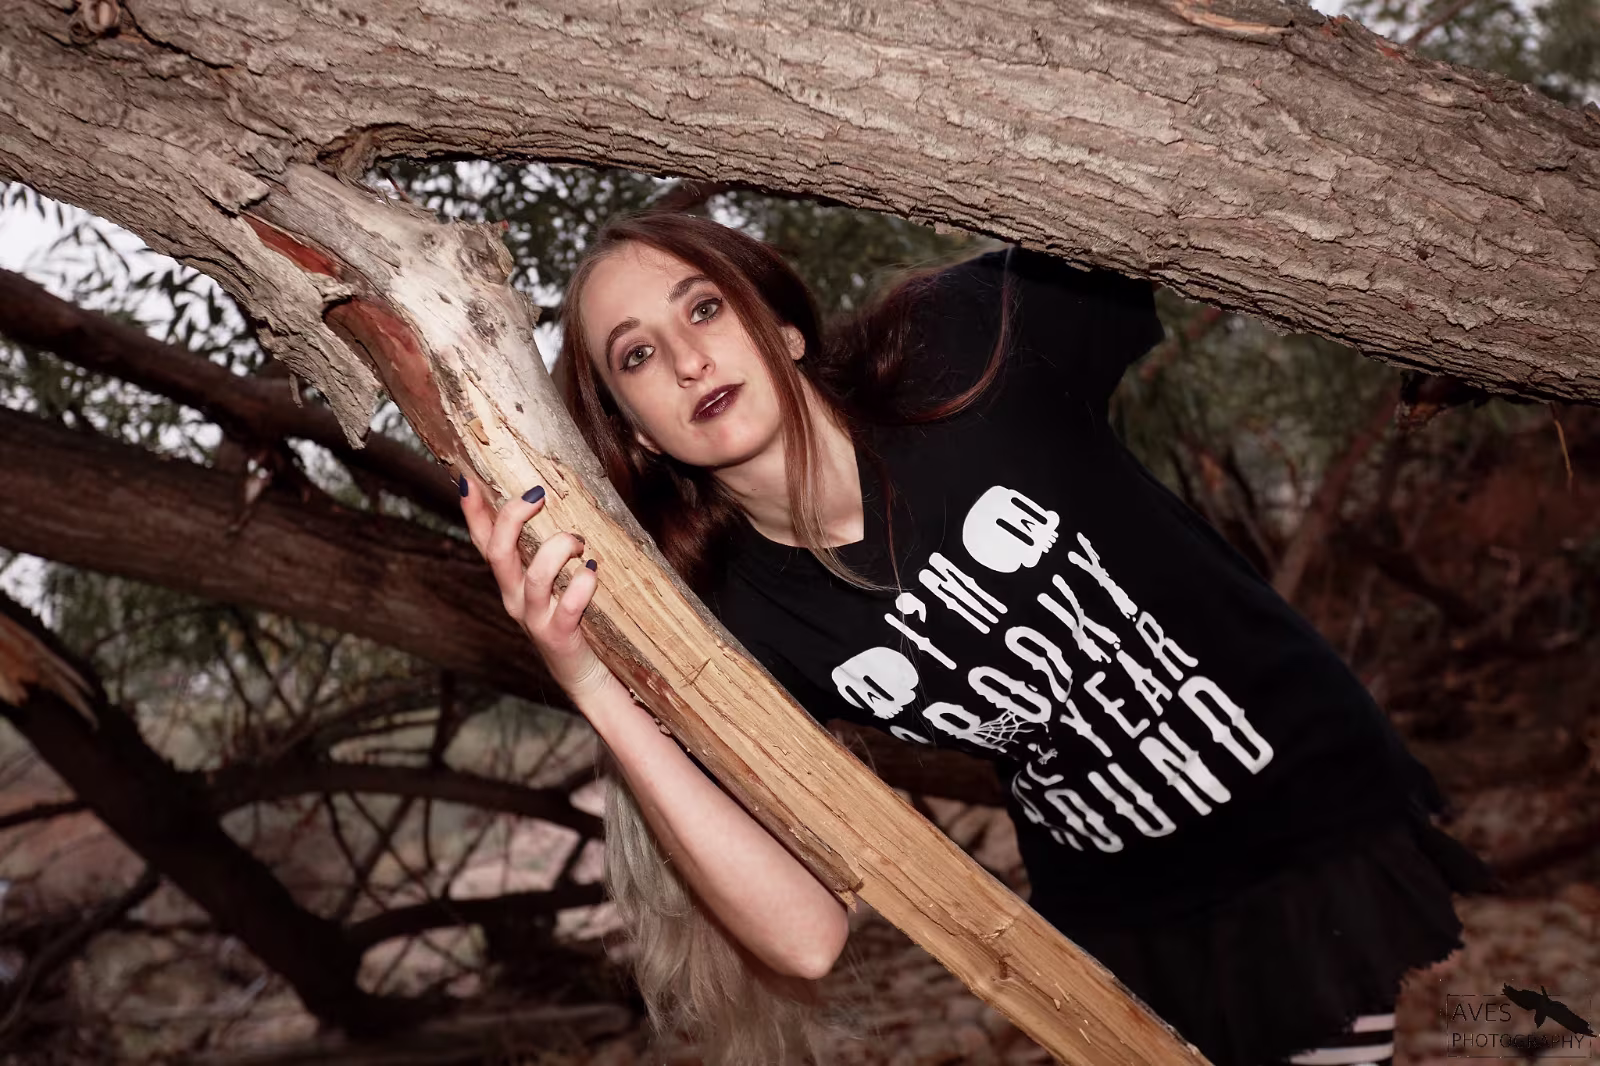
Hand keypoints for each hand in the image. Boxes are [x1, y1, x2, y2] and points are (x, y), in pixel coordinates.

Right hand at [458, 473, 611, 701]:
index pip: (483, 542)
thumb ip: (545, 549)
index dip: (473, 513)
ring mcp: (534, 618)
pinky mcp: (559, 636)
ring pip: (535, 576)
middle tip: (537, 495)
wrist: (583, 675)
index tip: (468, 480)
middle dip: (513, 518)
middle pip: (498, 553)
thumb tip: (551, 501)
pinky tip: (593, 573)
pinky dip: (582, 585)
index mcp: (510, 581)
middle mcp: (515, 598)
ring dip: (559, 549)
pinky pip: (568, 605)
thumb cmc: (571, 616)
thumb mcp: (551, 581)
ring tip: (579, 542)